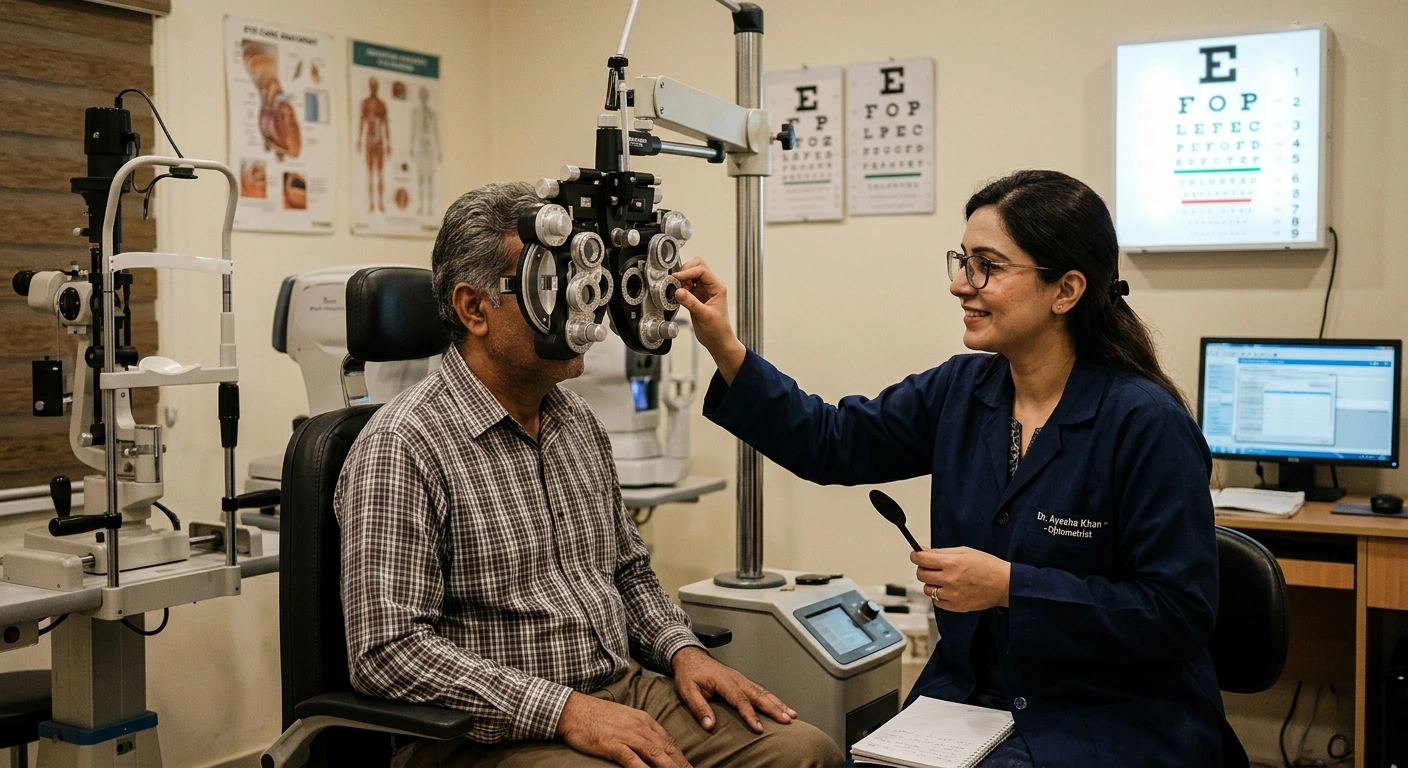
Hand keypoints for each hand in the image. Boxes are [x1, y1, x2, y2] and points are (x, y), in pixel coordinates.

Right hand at [556, 691, 690, 767]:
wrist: (574, 709)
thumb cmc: (598, 716)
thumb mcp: (625, 719)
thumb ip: (641, 731)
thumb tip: (654, 746)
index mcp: (644, 721)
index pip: (669, 741)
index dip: (681, 757)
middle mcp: (640, 727)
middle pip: (666, 749)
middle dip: (681, 765)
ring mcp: (627, 735)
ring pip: (655, 754)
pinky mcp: (613, 744)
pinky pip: (631, 759)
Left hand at [671, 646, 795, 732]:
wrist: (690, 656)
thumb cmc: (689, 674)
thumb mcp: (688, 691)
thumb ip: (699, 707)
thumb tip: (709, 725)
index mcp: (724, 681)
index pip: (739, 700)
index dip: (750, 715)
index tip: (759, 728)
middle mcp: (736, 679)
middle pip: (758, 694)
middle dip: (774, 708)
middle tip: (786, 720)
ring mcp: (741, 678)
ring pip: (763, 691)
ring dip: (778, 703)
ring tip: (791, 715)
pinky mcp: (742, 680)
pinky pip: (760, 689)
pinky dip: (773, 698)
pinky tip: (781, 706)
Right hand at [672, 258, 746, 383]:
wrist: (717, 341)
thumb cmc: (718, 330)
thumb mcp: (704, 316)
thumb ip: (691, 302)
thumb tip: (678, 291)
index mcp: (717, 287)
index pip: (702, 270)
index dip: (687, 272)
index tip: (677, 278)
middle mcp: (711, 286)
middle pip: (697, 266)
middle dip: (685, 271)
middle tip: (676, 281)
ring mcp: (703, 290)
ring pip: (690, 274)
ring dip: (682, 279)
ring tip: (676, 289)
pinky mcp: (695, 296)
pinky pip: (686, 285)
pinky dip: (680, 287)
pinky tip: (678, 295)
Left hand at [912, 546, 1010, 612]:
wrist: (1004, 584)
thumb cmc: (987, 566)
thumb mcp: (964, 551)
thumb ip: (941, 552)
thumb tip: (923, 551)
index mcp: (951, 563)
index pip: (921, 559)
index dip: (916, 556)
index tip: (916, 556)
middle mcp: (949, 579)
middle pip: (921, 574)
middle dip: (923, 569)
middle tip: (931, 567)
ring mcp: (951, 594)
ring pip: (927, 589)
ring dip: (931, 583)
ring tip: (943, 580)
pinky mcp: (955, 606)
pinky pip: (936, 602)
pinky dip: (939, 596)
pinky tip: (948, 590)